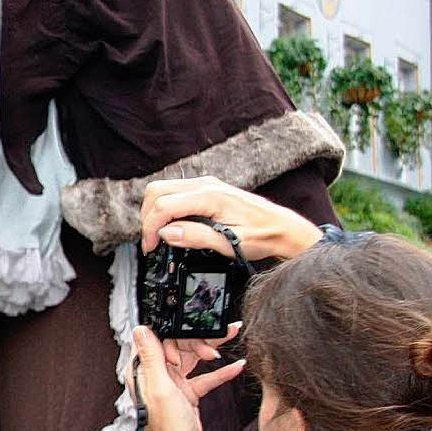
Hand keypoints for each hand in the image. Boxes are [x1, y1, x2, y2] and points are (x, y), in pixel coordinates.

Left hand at [127, 324, 244, 430]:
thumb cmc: (166, 430)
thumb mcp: (159, 388)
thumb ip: (151, 358)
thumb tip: (140, 329)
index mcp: (143, 369)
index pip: (159, 338)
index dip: (177, 335)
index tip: (192, 338)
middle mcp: (156, 373)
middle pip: (179, 345)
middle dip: (200, 338)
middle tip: (221, 335)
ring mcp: (173, 383)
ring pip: (193, 358)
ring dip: (212, 348)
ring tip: (231, 335)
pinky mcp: (187, 393)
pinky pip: (205, 377)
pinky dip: (221, 372)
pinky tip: (236, 365)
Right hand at [140, 176, 321, 260]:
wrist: (283, 228)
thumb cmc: (263, 236)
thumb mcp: (229, 243)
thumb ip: (196, 236)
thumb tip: (167, 233)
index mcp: (210, 196)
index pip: (164, 205)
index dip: (151, 227)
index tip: (151, 247)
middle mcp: (206, 184)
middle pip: (157, 191)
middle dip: (147, 217)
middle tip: (152, 242)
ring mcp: (206, 184)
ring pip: (163, 190)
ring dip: (155, 212)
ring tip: (160, 235)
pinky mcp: (207, 189)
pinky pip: (176, 193)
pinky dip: (166, 208)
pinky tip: (174, 226)